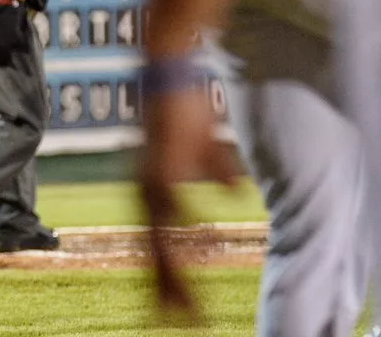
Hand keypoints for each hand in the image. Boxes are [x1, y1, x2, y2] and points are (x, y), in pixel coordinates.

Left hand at [139, 87, 238, 320]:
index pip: (158, 241)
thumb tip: (235, 193)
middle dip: (164, 289)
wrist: (171, 67)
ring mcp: (150, 179)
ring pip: (157, 239)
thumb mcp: (204, 146)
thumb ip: (218, 170)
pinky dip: (177, 239)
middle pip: (152, 249)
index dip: (166, 275)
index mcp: (154, 188)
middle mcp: (145, 189)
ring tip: (182, 308)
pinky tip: (187, 259)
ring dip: (170, 276)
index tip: (175, 308)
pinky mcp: (160, 167)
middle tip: (176, 323)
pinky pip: (168, 212)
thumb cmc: (185, 106)